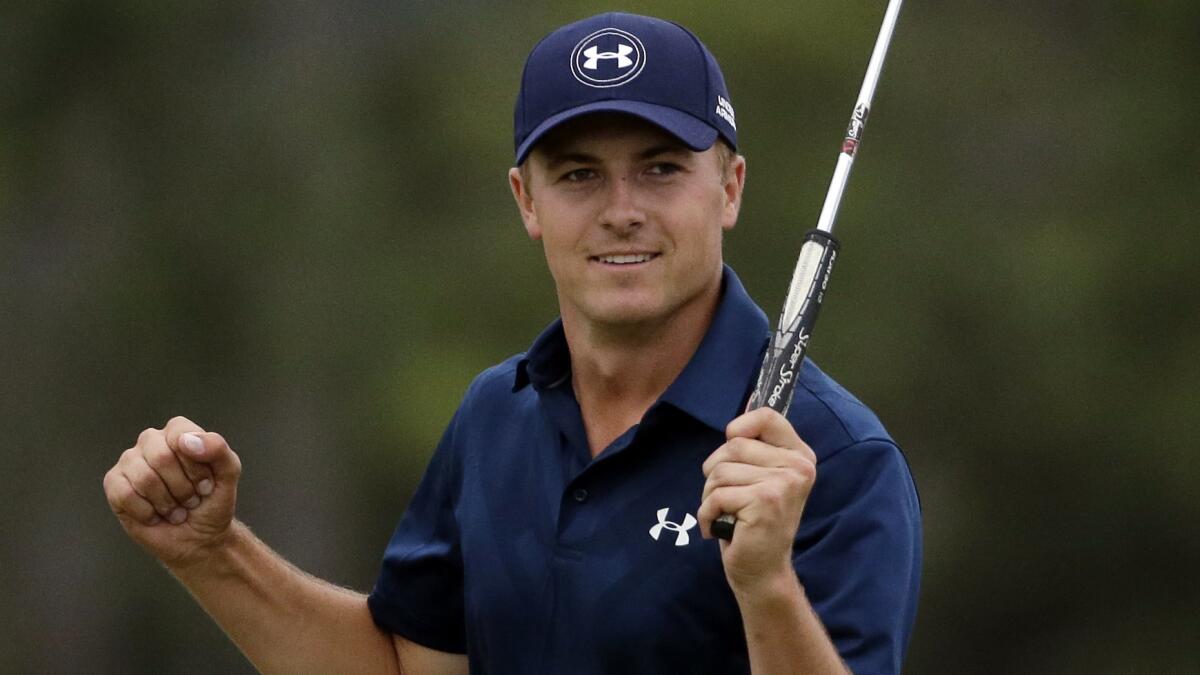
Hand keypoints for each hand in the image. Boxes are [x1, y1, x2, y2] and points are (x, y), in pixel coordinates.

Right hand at [102, 416, 241, 569]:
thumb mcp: (229, 473)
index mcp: (178, 432)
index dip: (195, 465)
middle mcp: (150, 442)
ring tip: (176, 508)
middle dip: (182, 487)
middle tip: (191, 499)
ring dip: (167, 502)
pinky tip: (156, 515)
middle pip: (161, 457)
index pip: (179, 434)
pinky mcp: (114, 484)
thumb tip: (187, 440)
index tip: (206, 483)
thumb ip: (218, 449)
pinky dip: (147, 512)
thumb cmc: (212, 502)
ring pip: (144, 478)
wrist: (200, 538)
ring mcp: (129, 462)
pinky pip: (124, 495)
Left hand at [698, 407, 816, 593]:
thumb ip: (755, 446)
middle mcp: (798, 467)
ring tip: (726, 515)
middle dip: (716, 473)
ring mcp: (784, 484)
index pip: (767, 416)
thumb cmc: (752, 522)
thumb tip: (745, 405)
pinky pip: (715, 495)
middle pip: (732, 445)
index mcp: (800, 455)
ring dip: (710, 497)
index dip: (739, 428)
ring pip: (719, 471)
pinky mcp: (765, 502)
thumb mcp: (758, 477)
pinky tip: (722, 530)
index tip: (733, 451)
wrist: (763, 571)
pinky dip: (707, 515)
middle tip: (728, 499)